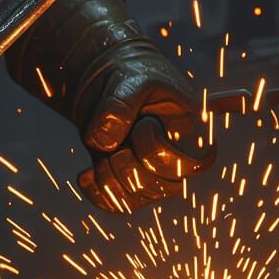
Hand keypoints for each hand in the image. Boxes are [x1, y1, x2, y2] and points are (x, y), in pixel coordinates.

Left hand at [5, 0, 212, 214]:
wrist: (108, 80)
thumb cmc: (132, 74)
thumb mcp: (131, 79)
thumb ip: (120, 105)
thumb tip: (105, 142)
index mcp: (193, 134)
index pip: (185, 164)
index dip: (156, 148)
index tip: (143, 123)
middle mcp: (176, 159)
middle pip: (161, 188)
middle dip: (129, 167)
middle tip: (114, 144)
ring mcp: (150, 173)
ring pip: (136, 200)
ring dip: (110, 179)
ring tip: (98, 153)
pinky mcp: (126, 181)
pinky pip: (115, 204)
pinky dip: (96, 192)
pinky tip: (85, 173)